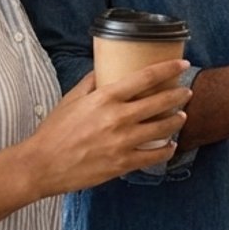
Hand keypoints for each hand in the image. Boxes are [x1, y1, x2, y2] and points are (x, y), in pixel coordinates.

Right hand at [18, 60, 191, 195]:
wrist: (41, 165)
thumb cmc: (54, 131)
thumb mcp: (71, 99)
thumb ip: (91, 82)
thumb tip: (104, 68)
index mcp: (105, 98)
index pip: (145, 77)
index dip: (168, 69)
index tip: (183, 65)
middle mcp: (117, 118)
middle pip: (160, 102)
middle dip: (179, 95)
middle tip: (187, 92)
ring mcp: (122, 142)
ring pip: (162, 128)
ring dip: (176, 121)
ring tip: (181, 116)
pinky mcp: (123, 163)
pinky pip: (154, 155)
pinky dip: (167, 149)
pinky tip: (170, 145)